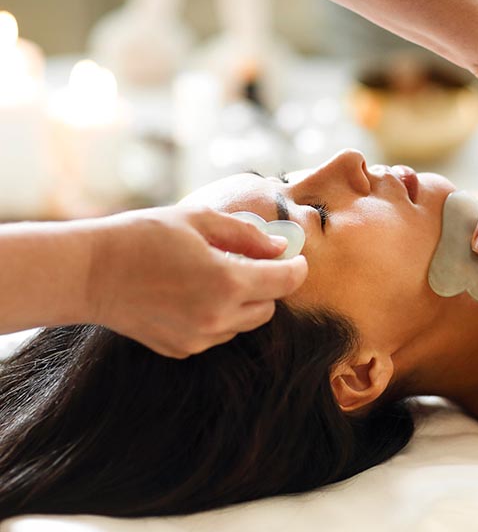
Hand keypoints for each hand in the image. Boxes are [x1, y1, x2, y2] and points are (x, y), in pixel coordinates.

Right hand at [85, 205, 307, 357]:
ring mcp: (199, 339)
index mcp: (226, 282)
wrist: (90, 273)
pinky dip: (219, 316)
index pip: (285, 282)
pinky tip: (194, 295)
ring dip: (244, 301)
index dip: (297, 268)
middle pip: (269, 307)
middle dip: (268, 284)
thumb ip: (247, 234)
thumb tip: (280, 247)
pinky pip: (218, 333)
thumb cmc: (142, 237)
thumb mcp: (199, 220)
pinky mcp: (181, 349)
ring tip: (215, 275)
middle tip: (250, 261)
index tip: (296, 258)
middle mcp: (218, 318)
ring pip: (245, 323)